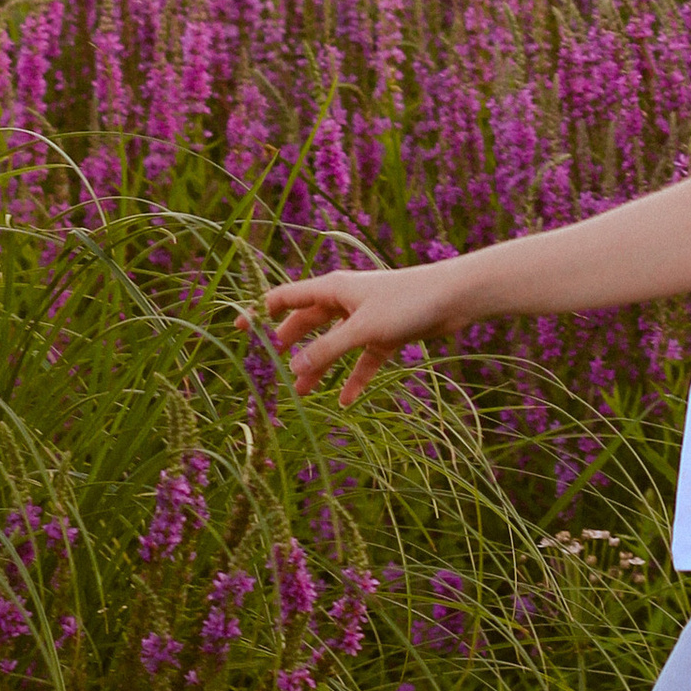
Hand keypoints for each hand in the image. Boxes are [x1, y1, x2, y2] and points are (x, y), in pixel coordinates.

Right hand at [259, 261, 454, 405]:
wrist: (452, 298)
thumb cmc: (405, 302)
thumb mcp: (360, 329)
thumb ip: (326, 350)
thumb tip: (293, 368)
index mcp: (332, 289)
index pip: (285, 298)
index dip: (260, 312)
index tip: (238, 328)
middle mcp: (345, 301)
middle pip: (307, 322)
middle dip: (289, 344)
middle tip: (271, 368)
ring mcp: (365, 318)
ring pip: (333, 344)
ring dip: (318, 367)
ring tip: (301, 394)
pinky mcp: (386, 333)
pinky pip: (362, 359)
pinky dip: (353, 377)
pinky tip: (344, 400)